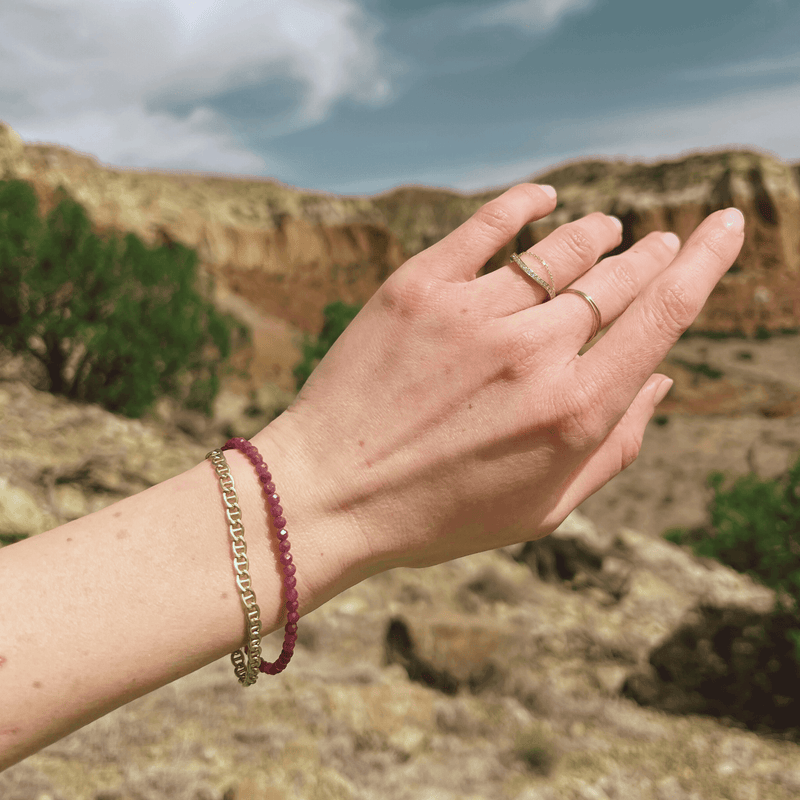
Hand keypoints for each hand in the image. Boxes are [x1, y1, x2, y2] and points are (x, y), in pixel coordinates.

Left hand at [261, 184, 744, 573]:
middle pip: (616, 279)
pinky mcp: (418, 287)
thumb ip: (615, 446)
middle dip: (650, 256)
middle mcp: (533, 352)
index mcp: (574, 410)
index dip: (706, 264)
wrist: (328, 494)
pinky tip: (545, 198)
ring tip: (610, 229)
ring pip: (560, 251)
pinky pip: (486, 226)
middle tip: (662, 243)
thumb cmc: (439, 514)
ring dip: (596, 235)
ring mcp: (473, 313)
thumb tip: (660, 379)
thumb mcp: (543, 509)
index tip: (726, 227)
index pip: (663, 316)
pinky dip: (525, 204)